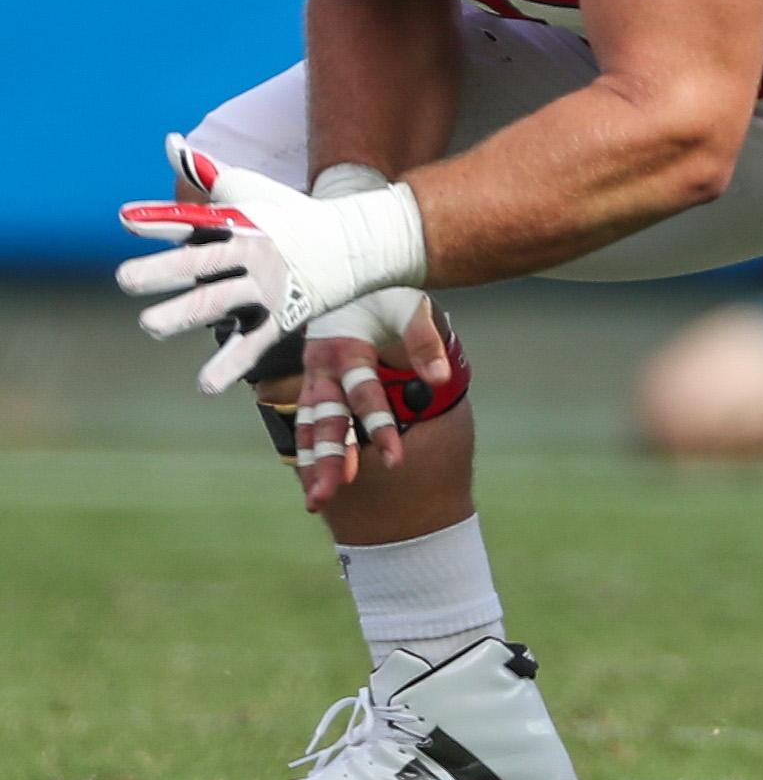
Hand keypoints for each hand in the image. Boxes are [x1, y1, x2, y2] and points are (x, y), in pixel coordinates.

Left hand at [117, 135, 425, 393]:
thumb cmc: (289, 213)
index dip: (159, 219)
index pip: (191, 219)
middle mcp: (248, 251)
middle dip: (163, 269)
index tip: (125, 220)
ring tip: (150, 326)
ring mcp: (264, 287)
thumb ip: (204, 172)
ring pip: (219, 302)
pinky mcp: (281, 317)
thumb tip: (169, 142)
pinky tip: (206, 384)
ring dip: (184, 313)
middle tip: (125, 280)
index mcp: (236, 221)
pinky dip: (230, 364)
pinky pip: (252, 344)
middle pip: (200, 260)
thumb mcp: (248, 188)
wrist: (353, 244)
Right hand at [299, 292, 452, 510]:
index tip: (395, 462)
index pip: (364, 395)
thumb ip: (424, 341)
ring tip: (317, 502)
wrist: (354, 277)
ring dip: (313, 463)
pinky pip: (306, 424)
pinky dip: (307, 453)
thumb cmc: (386, 293)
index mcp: (346, 348)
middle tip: (331, 495)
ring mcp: (315, 380)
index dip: (380, 427)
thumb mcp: (409, 305)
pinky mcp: (314, 388)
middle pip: (327, 419)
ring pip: (310, 427)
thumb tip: (439, 378)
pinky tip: (313, 484)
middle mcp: (324, 369)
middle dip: (329, 458)